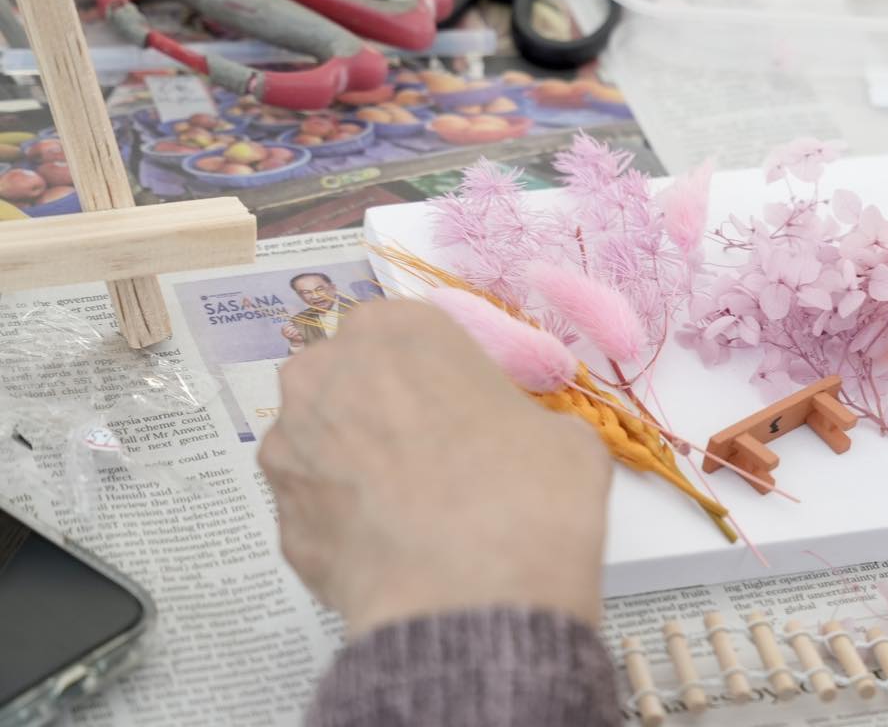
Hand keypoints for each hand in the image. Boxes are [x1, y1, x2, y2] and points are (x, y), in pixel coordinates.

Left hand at [259, 300, 612, 636]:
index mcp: (396, 330)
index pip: (408, 332)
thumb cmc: (526, 495)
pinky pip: (318, 512)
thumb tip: (514, 444)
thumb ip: (520, 420)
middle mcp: (324, 375)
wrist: (473, 602)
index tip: (463, 406)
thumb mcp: (562, 435)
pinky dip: (347, 527)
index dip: (438, 372)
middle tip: (435, 456)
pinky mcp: (279, 522)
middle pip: (352, 380)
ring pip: (323, 444)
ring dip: (357, 466)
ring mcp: (289, 449)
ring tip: (412, 513)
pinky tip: (392, 551)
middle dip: (384, 411)